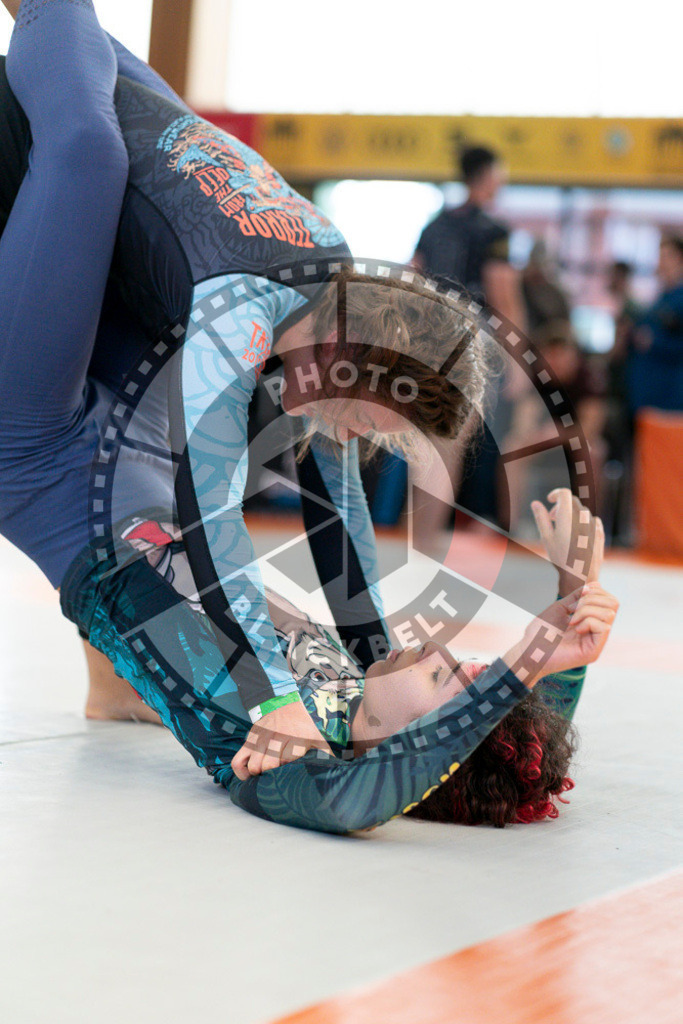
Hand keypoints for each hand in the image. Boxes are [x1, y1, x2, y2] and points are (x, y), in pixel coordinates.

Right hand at [231, 700, 331, 780]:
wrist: (284, 705)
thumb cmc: (303, 727)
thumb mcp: (317, 738)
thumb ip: (326, 755)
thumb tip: (336, 772)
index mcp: (296, 738)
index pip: (288, 759)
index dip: (288, 771)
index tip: (292, 775)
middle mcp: (277, 738)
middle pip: (268, 765)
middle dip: (272, 775)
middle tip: (277, 779)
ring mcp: (261, 739)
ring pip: (253, 765)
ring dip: (258, 774)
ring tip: (265, 777)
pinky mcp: (249, 740)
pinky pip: (237, 761)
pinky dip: (241, 772)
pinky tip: (250, 776)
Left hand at [504, 583, 618, 685]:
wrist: (530, 651)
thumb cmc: (541, 632)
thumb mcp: (560, 607)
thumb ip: (578, 596)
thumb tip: (597, 584)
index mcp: (591, 621)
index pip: (608, 600)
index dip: (595, 591)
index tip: (576, 597)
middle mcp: (597, 631)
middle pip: (613, 604)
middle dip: (592, 599)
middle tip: (572, 609)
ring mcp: (597, 642)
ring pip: (610, 614)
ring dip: (587, 610)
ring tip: (571, 620)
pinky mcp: (594, 651)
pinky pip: (604, 627)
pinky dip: (588, 621)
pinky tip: (575, 628)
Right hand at [531, 488, 604, 594]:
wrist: (581, 577)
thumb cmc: (561, 558)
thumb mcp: (546, 538)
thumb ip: (541, 518)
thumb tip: (535, 503)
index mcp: (567, 517)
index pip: (564, 493)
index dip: (556, 494)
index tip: (550, 499)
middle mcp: (582, 518)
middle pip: (573, 501)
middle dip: (561, 505)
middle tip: (553, 518)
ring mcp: (593, 525)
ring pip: (582, 511)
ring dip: (572, 514)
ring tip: (564, 528)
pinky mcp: (600, 533)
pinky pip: (592, 520)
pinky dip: (583, 521)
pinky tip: (578, 533)